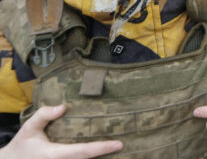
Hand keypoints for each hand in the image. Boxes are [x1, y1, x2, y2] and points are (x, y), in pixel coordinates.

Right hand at [0, 105, 122, 158]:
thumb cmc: (23, 145)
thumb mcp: (28, 128)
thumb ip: (44, 115)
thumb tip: (63, 107)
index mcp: (55, 154)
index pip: (83, 151)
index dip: (101, 148)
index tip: (119, 144)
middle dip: (107, 154)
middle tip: (128, 145)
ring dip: (102, 158)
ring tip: (122, 149)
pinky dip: (93, 157)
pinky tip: (106, 151)